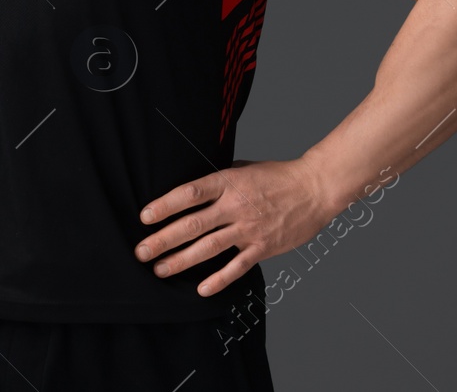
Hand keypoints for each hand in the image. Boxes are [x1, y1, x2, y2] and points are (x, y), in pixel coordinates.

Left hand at [134, 158, 333, 295]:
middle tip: (141, 252)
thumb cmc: (277, 176)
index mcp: (227, 182)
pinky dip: (219, 279)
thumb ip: (218, 179)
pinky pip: (237, 266)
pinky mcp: (263, 247)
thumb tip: (191, 189)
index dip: (165, 205)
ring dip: (181, 260)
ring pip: (208, 247)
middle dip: (163, 239)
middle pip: (192, 224)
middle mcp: (235, 206)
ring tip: (160, 269)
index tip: (144, 217)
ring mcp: (249, 228)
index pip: (189, 194)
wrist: (314, 189)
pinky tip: (201, 289)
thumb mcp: (243, 168)